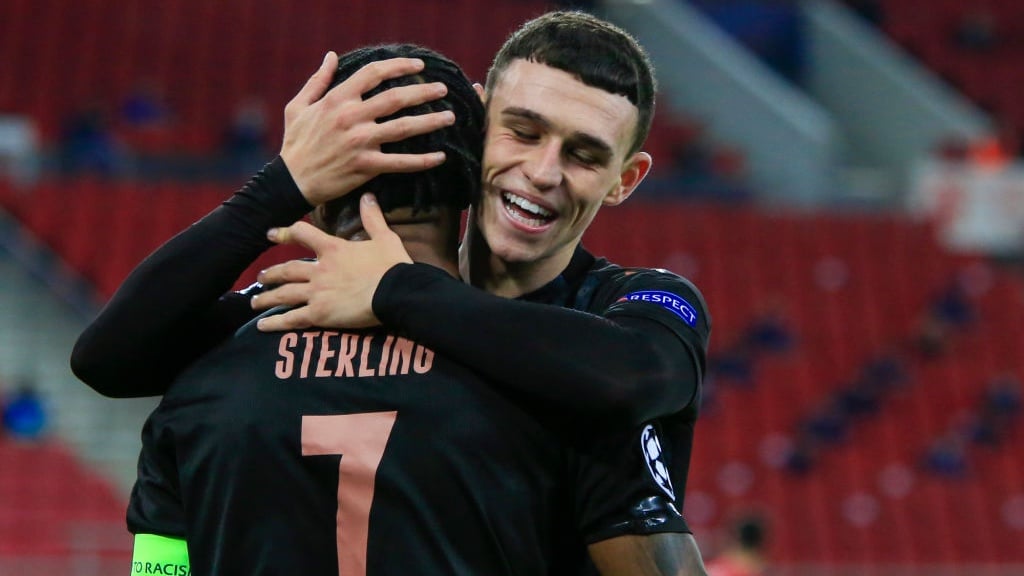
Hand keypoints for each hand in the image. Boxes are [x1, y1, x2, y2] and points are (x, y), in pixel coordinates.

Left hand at [251, 194, 412, 330]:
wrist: (397, 292)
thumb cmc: (392, 266)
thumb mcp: (385, 238)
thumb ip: (373, 218)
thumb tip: (368, 196)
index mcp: (333, 249)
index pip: (303, 234)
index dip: (286, 232)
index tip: (271, 234)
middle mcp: (320, 269)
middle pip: (287, 269)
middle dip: (271, 273)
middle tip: (261, 277)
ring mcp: (317, 292)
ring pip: (284, 293)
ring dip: (267, 297)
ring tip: (256, 301)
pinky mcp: (320, 313)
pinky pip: (292, 318)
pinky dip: (276, 322)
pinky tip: (262, 327)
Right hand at [280, 52, 455, 205]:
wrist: (291, 181)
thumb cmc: (295, 143)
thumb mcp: (298, 106)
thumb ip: (317, 80)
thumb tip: (331, 56)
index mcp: (338, 99)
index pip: (374, 74)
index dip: (399, 66)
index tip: (418, 66)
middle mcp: (352, 117)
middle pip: (396, 98)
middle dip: (423, 92)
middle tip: (443, 89)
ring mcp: (361, 142)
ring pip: (404, 127)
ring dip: (430, 121)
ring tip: (450, 117)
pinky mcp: (366, 166)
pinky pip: (401, 162)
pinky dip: (422, 160)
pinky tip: (440, 156)